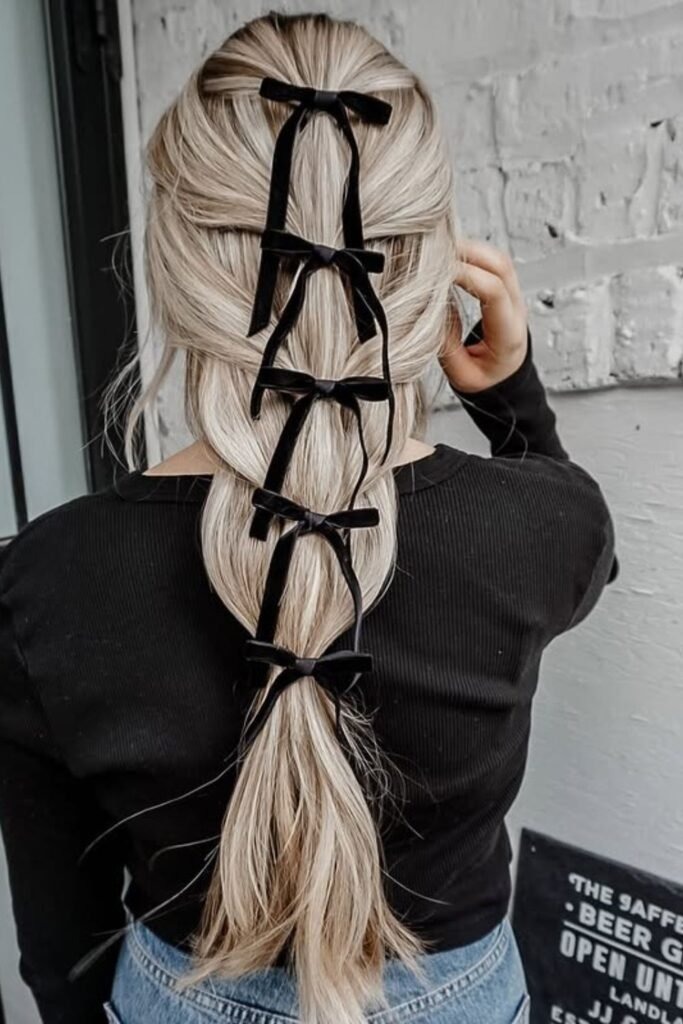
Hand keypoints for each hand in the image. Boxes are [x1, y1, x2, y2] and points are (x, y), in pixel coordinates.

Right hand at [439, 239, 528, 393]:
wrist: (504, 381)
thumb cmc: (485, 380)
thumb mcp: (461, 374)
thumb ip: (447, 344)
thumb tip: (431, 309)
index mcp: (508, 334)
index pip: (493, 291)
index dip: (464, 275)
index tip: (437, 272)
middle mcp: (517, 310)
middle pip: (500, 265)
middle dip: (467, 252)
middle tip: (435, 252)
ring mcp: (514, 297)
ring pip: (497, 258)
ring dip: (468, 250)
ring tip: (438, 252)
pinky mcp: (505, 290)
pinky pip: (492, 263)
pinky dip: (471, 255)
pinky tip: (450, 258)